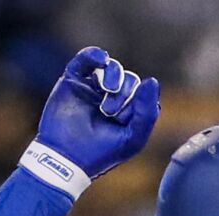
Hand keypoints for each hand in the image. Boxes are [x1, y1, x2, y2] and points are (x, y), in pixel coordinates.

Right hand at [35, 47, 159, 178]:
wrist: (66, 157)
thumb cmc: (102, 152)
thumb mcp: (134, 136)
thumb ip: (147, 111)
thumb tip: (152, 80)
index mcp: (129, 110)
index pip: (143, 93)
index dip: (138, 102)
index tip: (124, 120)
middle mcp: (112, 96)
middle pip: (129, 80)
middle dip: (124, 94)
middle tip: (109, 113)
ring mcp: (92, 86)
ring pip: (112, 68)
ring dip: (113, 80)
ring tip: (103, 102)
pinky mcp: (73, 79)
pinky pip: (87, 57)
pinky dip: (95, 55)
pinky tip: (101, 58)